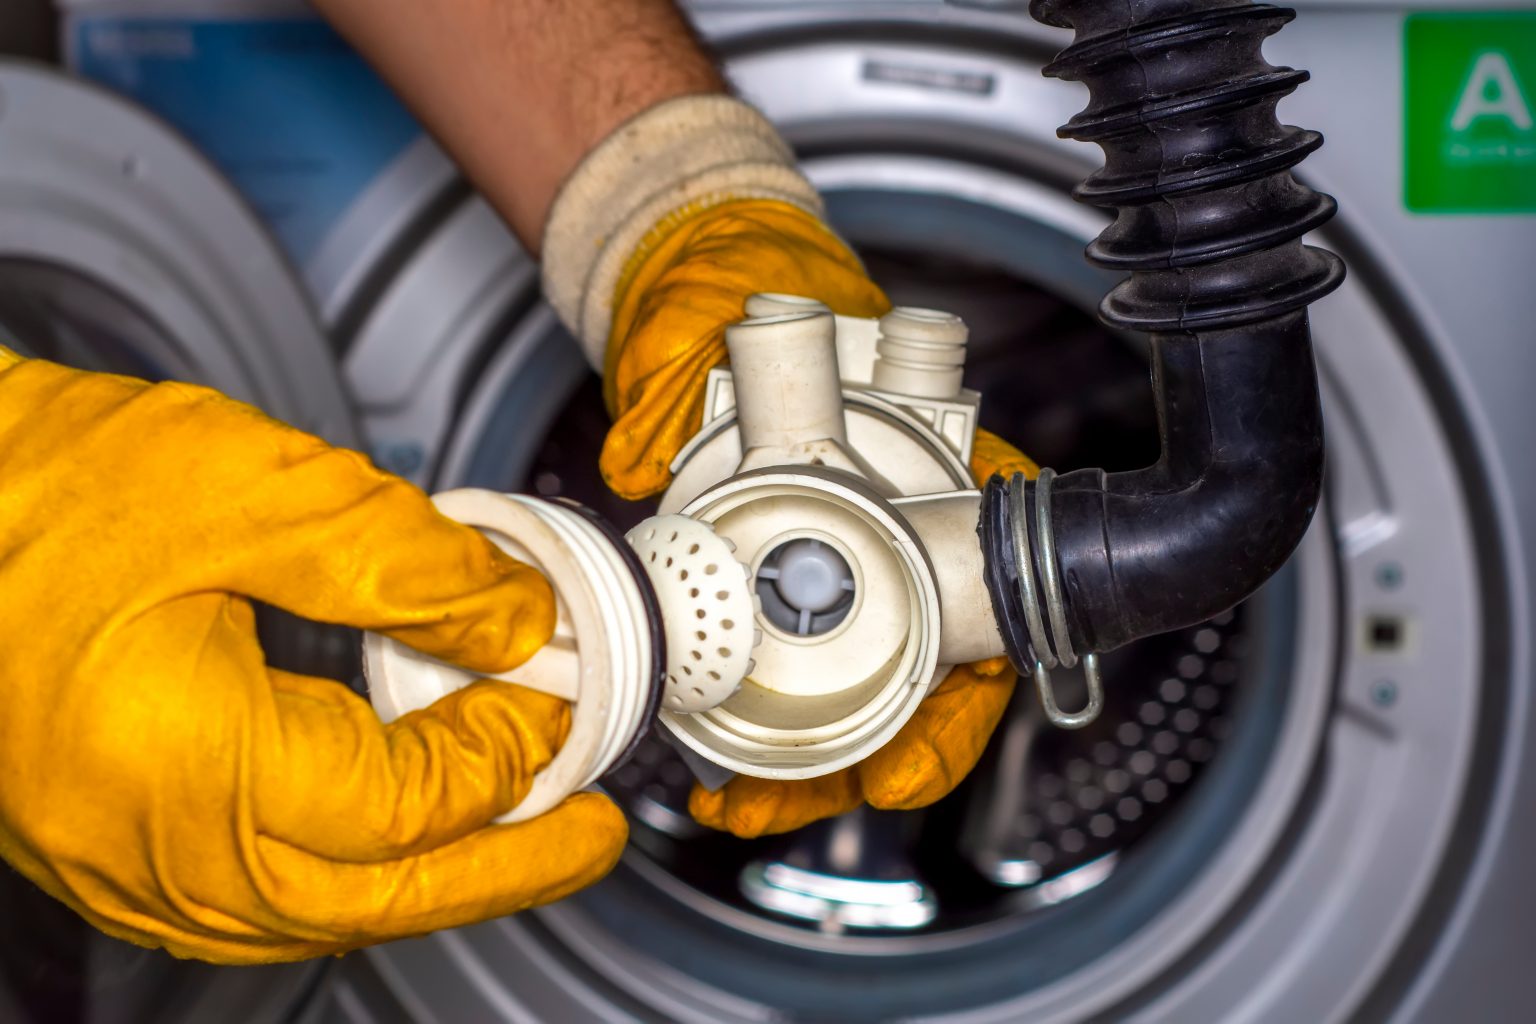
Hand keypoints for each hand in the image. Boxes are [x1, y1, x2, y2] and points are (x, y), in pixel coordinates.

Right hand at [0, 356, 626, 963]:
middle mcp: (141, 848)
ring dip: (426, 875)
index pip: (405, 800)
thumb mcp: (250, 489)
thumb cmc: (24, 481)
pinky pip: (249, 894)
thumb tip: (517, 620)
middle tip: (588, 835)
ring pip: (313, 913)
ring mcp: (110, 862)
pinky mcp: (97, 841)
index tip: (556, 684)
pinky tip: (389, 825)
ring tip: (513, 831)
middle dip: (501, 867)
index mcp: (181, 767)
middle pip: (373, 898)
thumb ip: (406, 562)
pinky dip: (344, 868)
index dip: (503, 747)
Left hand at [600, 198, 1035, 835]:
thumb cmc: (758, 291)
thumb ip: (677, 379)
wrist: (710, 286)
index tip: (897, 771)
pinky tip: (707, 762)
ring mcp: (841, 565)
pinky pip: (782, 673)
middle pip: (914, 691)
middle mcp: (903, 538)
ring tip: (731, 804)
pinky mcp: (771, 580)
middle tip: (776, 806)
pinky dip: (751, 728)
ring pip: (850, 699)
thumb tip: (635, 454)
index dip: (948, 717)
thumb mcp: (726, 317)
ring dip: (796, 769)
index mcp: (940, 483)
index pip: (985, 620)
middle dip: (850, 769)